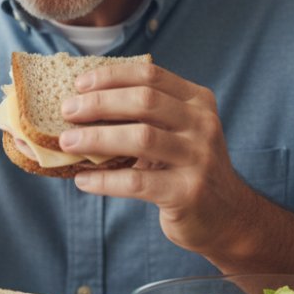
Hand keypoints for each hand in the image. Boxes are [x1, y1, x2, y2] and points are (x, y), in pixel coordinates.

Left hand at [58, 60, 253, 258]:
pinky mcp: (188, 192)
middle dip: (99, 103)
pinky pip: (138, 181)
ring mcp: (199, 158)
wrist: (226, 217)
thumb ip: (144, 115)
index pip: (150, 76)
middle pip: (144, 101)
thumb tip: (82, 104)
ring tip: (67, 142)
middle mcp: (202, 124)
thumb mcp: (176, 133)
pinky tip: (82, 180)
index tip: (79, 84)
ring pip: (141, 138)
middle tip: (66, 111)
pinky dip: (105, 180)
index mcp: (197, 101)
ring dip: (97, 138)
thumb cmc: (186, 168)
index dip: (111, 76)